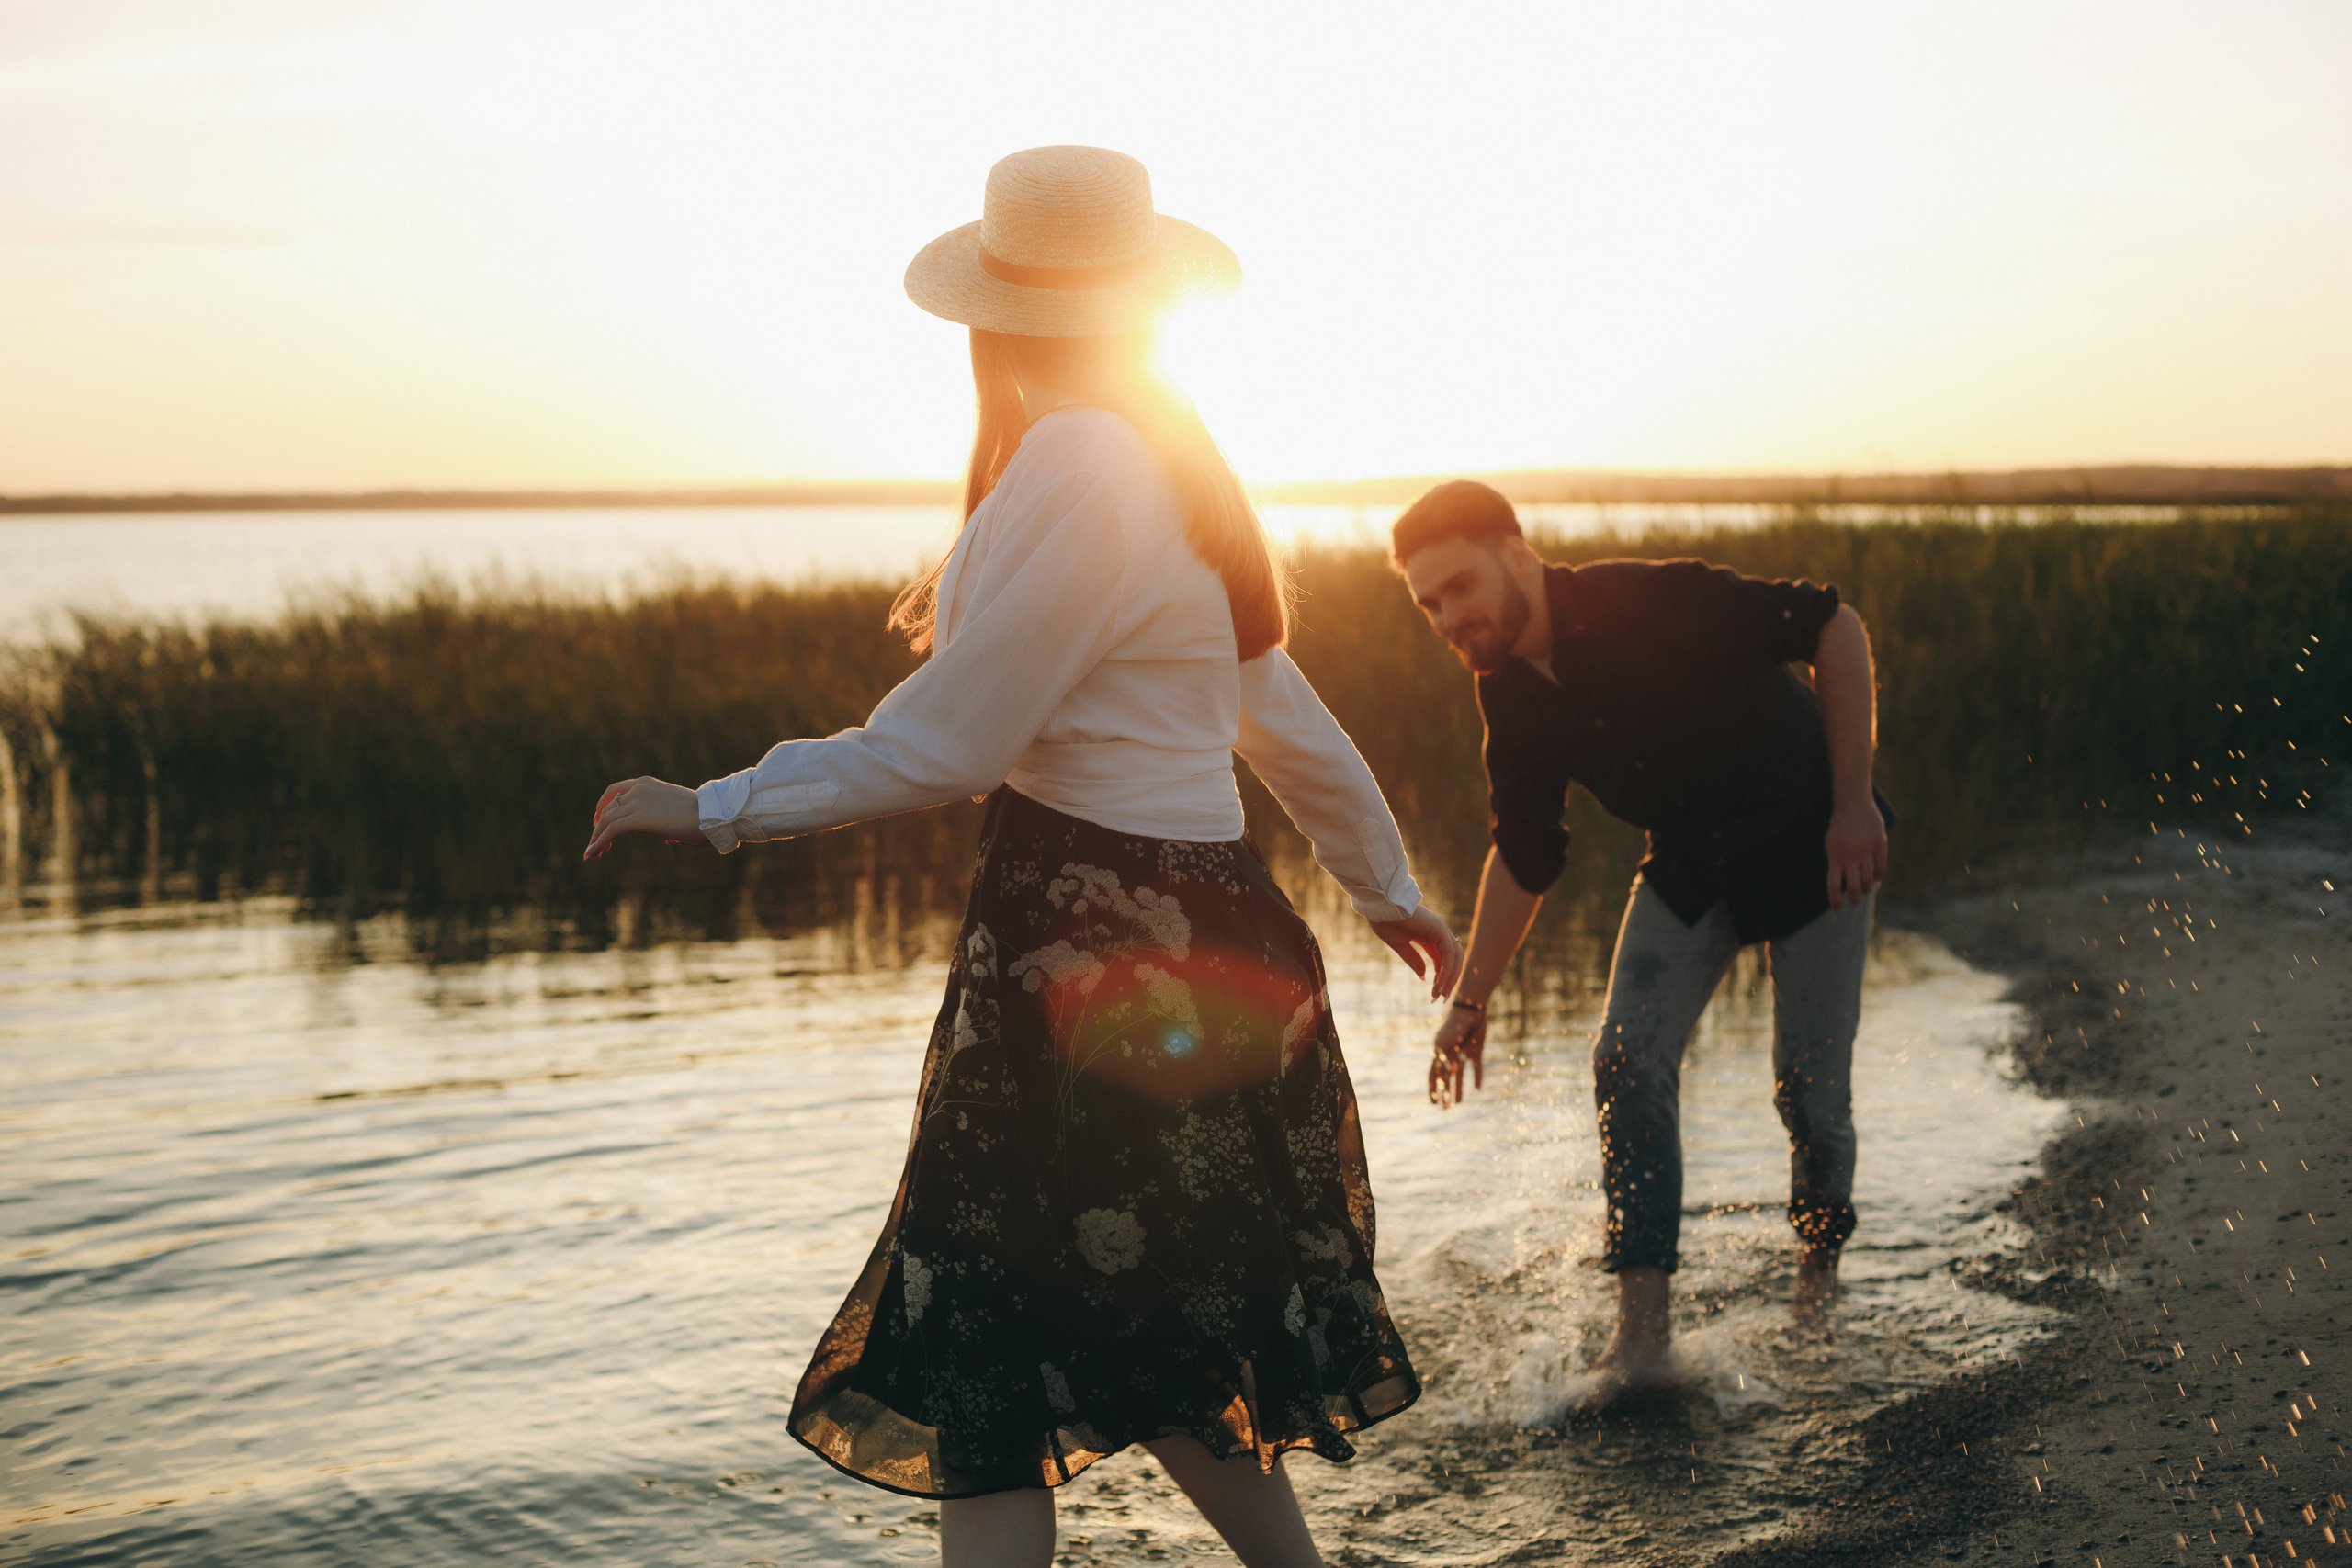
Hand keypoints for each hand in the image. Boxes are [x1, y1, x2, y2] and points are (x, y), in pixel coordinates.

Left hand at [584, 777, 707, 858]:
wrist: (711, 815)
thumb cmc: (704, 817)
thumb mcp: (678, 811)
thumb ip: (666, 819)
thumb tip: (665, 838)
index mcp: (647, 784)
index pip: (615, 791)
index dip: (603, 806)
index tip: (598, 821)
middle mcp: (638, 789)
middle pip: (608, 808)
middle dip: (598, 826)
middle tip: (595, 843)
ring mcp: (637, 802)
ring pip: (606, 820)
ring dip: (596, 837)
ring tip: (591, 853)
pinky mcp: (638, 818)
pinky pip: (611, 830)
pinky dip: (599, 841)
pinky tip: (594, 853)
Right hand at [1368, 905, 1463, 1001]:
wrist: (1380, 906)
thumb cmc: (1385, 921)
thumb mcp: (1400, 946)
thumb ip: (1413, 960)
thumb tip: (1424, 976)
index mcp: (1429, 935)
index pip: (1442, 961)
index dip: (1440, 978)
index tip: (1433, 995)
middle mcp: (1439, 932)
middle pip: (1452, 961)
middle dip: (1448, 981)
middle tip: (1439, 999)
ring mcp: (1441, 930)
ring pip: (1454, 959)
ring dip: (1449, 978)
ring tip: (1441, 995)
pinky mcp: (1440, 929)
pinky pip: (1449, 954)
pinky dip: (1447, 970)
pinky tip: (1440, 984)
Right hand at [1429, 1001, 1485, 1108]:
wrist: (1471, 1008)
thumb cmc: (1455, 1024)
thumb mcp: (1446, 1042)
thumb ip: (1444, 1059)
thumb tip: (1445, 1076)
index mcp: (1439, 1053)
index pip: (1434, 1075)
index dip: (1433, 1089)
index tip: (1433, 1103)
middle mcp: (1450, 1055)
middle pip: (1447, 1078)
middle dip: (1446, 1093)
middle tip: (1446, 1109)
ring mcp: (1463, 1053)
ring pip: (1460, 1075)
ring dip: (1459, 1088)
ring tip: (1458, 1103)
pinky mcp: (1476, 1050)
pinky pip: (1476, 1066)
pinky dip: (1477, 1076)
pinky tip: (1478, 1088)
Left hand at [1824, 798, 1887, 909]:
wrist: (1853, 803)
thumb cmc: (1840, 827)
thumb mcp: (1831, 844)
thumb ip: (1838, 864)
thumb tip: (1844, 885)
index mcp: (1835, 856)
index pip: (1833, 885)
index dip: (1835, 900)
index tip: (1838, 909)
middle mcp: (1851, 855)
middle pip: (1853, 886)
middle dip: (1854, 898)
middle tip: (1855, 901)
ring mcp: (1866, 850)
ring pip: (1869, 879)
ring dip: (1867, 888)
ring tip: (1865, 889)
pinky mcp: (1880, 844)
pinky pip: (1881, 867)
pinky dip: (1878, 876)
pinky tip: (1875, 878)